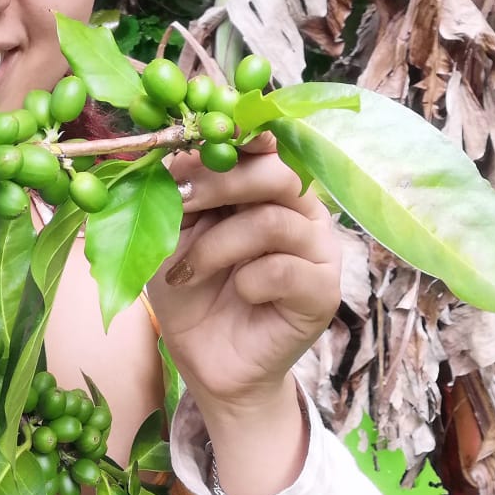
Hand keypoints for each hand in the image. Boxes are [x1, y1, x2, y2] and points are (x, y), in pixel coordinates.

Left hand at [146, 133, 341, 412]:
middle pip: (277, 174)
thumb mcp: (171, 233)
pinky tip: (237, 294)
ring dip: (218, 244)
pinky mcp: (323, 292)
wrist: (206, 359)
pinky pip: (285, 271)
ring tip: (187, 271)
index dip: (237, 135)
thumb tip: (178, 151)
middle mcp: (301, 211)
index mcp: (268, 187)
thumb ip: (179, 192)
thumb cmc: (191, 290)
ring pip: (274, 222)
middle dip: (220, 182)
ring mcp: (317, 250)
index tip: (199, 135)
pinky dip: (248, 281)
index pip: (266, 144)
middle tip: (180, 199)